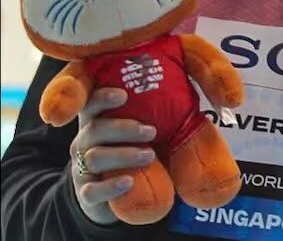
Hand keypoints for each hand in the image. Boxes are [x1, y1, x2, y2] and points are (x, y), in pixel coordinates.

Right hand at [69, 88, 156, 224]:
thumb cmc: (139, 154)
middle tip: (152, 131)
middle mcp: (84, 143)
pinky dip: (110, 186)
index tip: (124, 95)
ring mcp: (82, 169)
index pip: (91, 104)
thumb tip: (190, 97)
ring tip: (149, 155)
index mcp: (98, 122)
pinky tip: (129, 182)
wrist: (124, 197)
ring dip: (124, 155)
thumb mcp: (147, 134)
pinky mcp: (86, 195)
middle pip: (95, 129)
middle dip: (124, 128)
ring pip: (95, 157)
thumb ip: (158, 117)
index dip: (103, 97)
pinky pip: (91, 191)